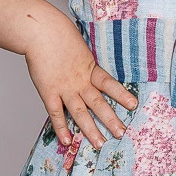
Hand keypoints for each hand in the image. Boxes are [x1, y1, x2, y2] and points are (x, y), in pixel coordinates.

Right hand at [24, 22, 138, 149]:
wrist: (41, 31)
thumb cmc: (58, 33)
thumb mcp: (79, 45)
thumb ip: (84, 60)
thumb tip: (89, 63)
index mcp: (89, 68)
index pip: (109, 84)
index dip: (122, 95)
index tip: (134, 105)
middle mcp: (80, 81)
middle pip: (98, 104)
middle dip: (111, 120)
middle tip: (121, 134)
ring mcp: (64, 88)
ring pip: (80, 113)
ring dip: (91, 130)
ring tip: (100, 144)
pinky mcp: (48, 92)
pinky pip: (56, 114)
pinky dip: (61, 128)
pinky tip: (67, 141)